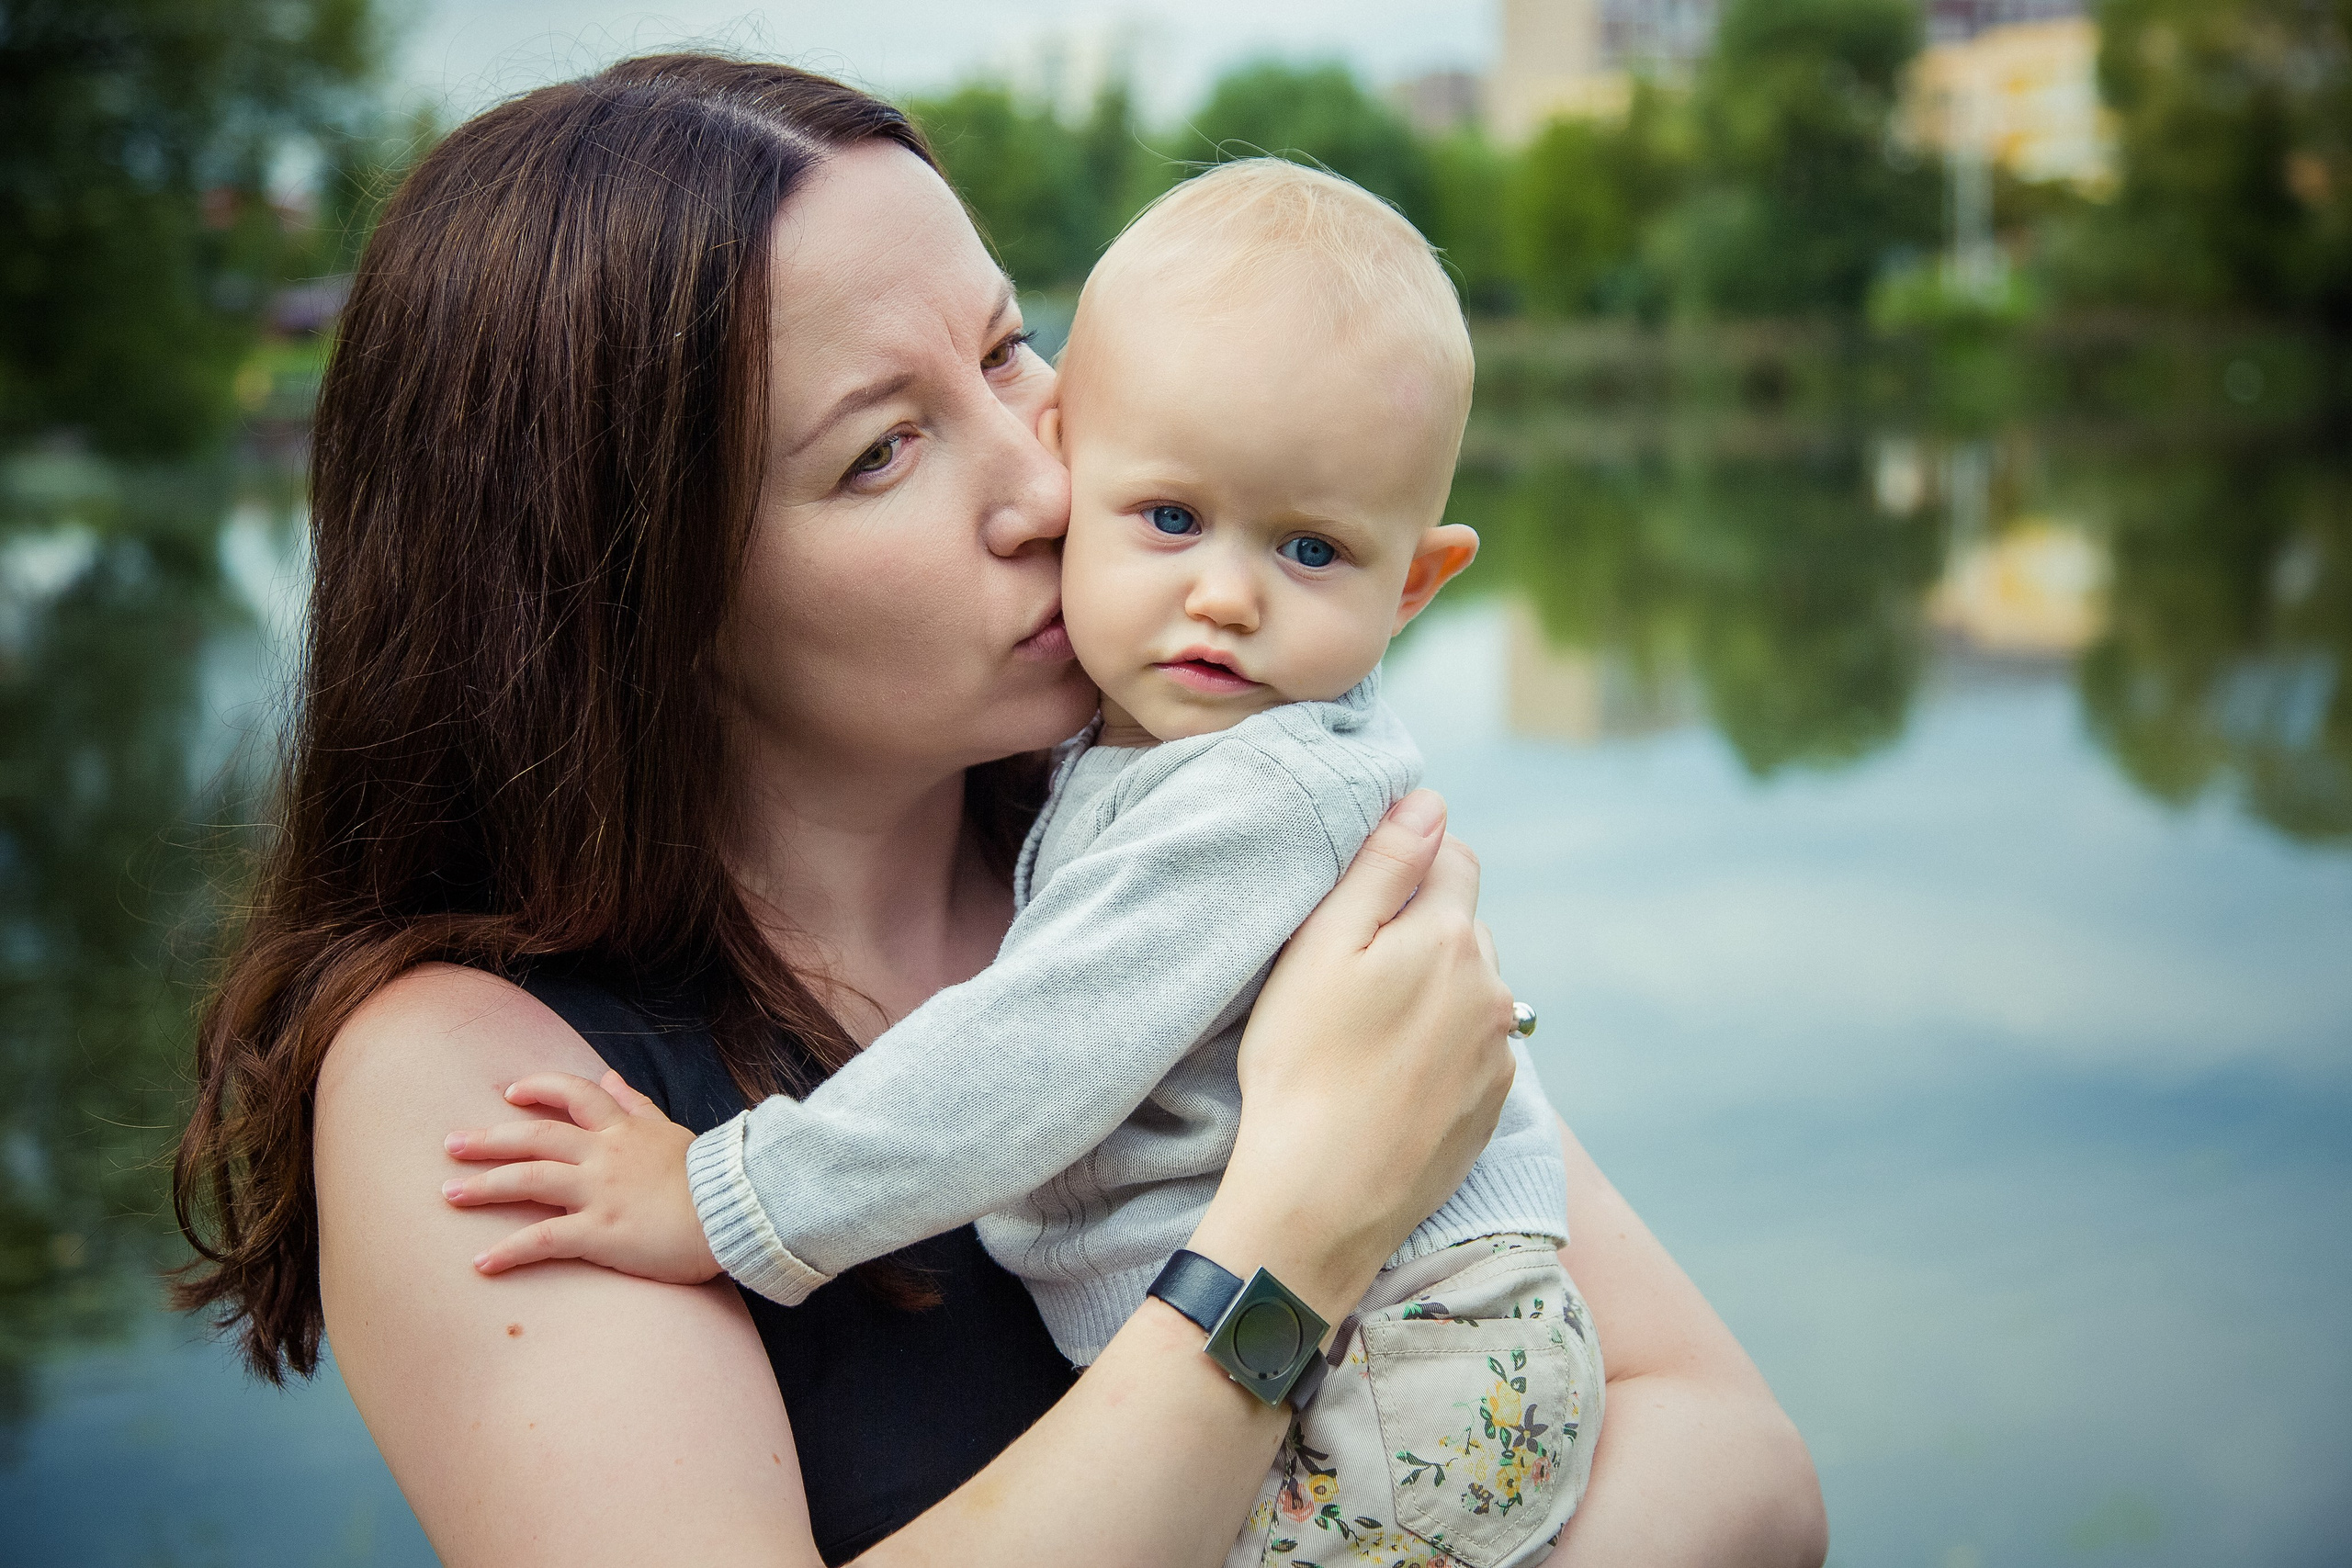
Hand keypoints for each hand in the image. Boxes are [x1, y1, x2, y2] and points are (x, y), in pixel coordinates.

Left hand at [441, 1069, 719, 1284]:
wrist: (739, 1214)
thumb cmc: (710, 1179)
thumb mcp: (671, 1131)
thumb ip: (637, 1105)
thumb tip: (611, 1076)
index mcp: (624, 1130)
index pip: (575, 1095)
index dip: (539, 1089)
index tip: (509, 1093)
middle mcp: (605, 1154)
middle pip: (535, 1136)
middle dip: (489, 1139)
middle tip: (450, 1145)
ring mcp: (601, 1192)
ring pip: (530, 1179)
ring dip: (485, 1186)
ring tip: (449, 1195)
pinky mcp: (601, 1232)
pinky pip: (544, 1239)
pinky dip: (510, 1250)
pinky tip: (481, 1262)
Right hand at [1192, 789, 1517, 1320]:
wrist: (1320, 1200)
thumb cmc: (1302, 1068)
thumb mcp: (1323, 948)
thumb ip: (1383, 866)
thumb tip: (1430, 802)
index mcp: (1452, 938)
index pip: (1454, 858)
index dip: (1406, 866)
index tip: (1360, 903)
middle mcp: (1492, 989)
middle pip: (1463, 925)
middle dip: (1419, 932)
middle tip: (1348, 977)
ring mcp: (1498, 1055)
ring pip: (1469, 990)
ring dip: (1432, 992)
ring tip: (1365, 1035)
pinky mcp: (1491, 1108)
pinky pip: (1471, 1050)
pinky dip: (1437, 1050)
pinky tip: (1386, 1078)